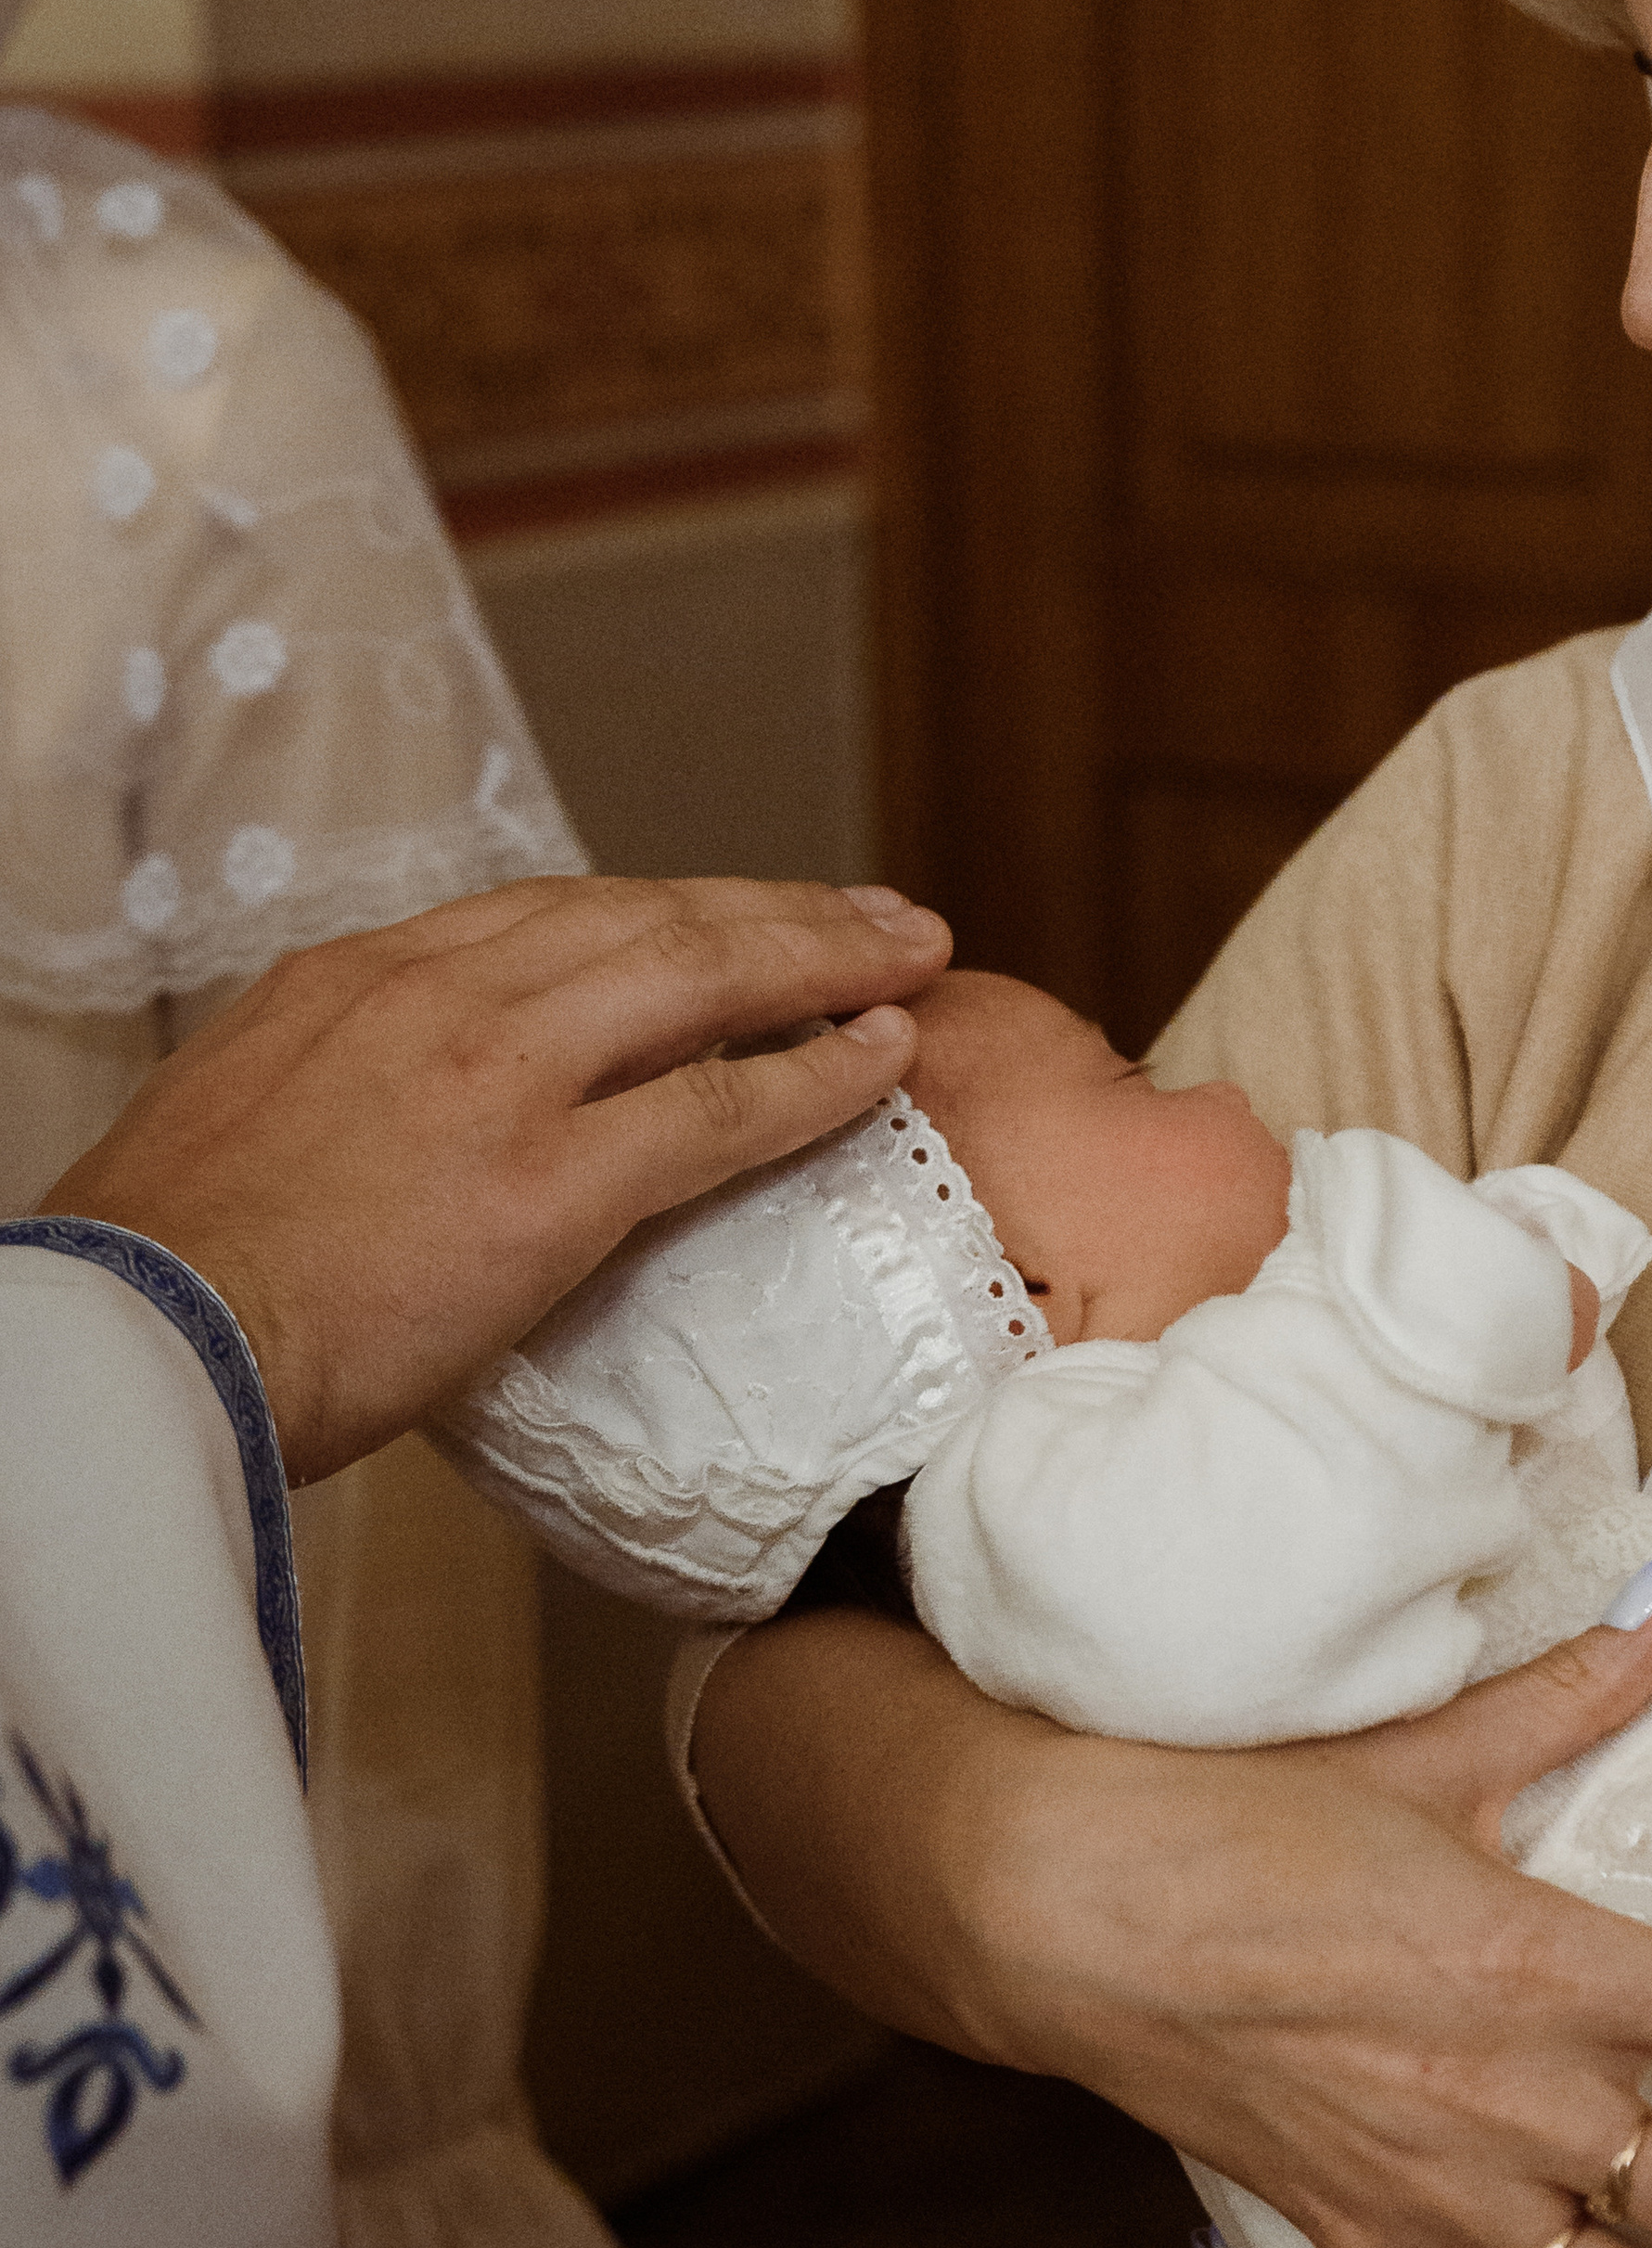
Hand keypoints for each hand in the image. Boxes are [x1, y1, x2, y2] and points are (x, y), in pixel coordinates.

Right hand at [43, 874, 949, 1479]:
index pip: (551, 914)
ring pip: (703, 980)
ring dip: (825, 961)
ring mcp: (503, 1076)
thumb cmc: (174, 1270)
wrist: (143, 1337)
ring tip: (913, 958)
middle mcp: (441, 993)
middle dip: (776, 911)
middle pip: (648, 918)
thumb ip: (342, 1088)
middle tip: (874, 914)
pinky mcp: (551, 1178)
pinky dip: (815, 1075)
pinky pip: (719, 1107)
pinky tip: (885, 1060)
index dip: (667, 912)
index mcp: (360, 974)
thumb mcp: (242, 1119)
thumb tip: (398, 1121)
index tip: (735, 918)